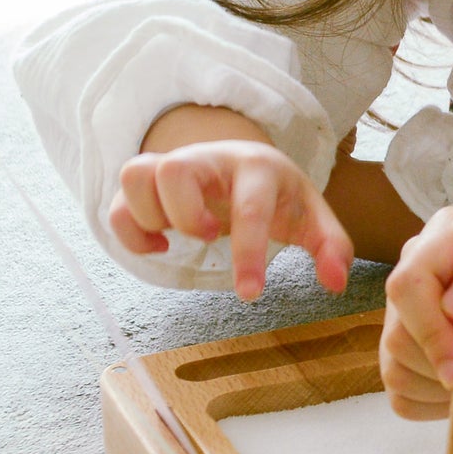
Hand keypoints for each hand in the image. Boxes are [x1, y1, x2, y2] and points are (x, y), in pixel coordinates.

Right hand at [111, 138, 352, 299]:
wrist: (249, 161)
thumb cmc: (280, 195)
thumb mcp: (313, 218)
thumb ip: (332, 248)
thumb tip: (335, 283)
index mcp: (258, 167)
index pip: (249, 206)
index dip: (248, 252)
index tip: (249, 294)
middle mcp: (211, 159)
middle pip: (175, 170)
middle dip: (185, 215)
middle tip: (209, 236)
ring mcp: (175, 165)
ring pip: (136, 173)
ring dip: (148, 216)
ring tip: (174, 238)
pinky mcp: (149, 182)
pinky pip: (117, 200)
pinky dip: (128, 230)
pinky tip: (158, 244)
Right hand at [380, 205, 452, 420]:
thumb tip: (451, 301)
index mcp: (449, 234)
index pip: (409, 282)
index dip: (432, 329)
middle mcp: (419, 270)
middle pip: (398, 331)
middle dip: (452, 365)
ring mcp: (408, 317)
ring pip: (396, 367)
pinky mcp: (408, 360)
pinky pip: (401, 396)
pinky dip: (441, 406)